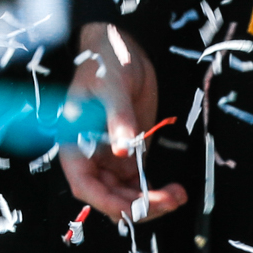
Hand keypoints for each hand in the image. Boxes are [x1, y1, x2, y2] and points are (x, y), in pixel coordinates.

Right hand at [60, 24, 184, 222]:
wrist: (124, 45)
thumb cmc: (105, 59)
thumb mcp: (111, 85)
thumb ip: (118, 117)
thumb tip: (122, 149)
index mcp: (75, 141)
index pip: (84, 183)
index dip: (104, 200)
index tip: (130, 208)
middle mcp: (93, 155)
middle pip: (110, 195)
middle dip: (136, 205)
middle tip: (166, 201)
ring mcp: (114, 155)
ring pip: (128, 195)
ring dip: (150, 203)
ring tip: (177, 196)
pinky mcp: (133, 151)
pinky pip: (141, 183)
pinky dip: (156, 192)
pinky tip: (175, 191)